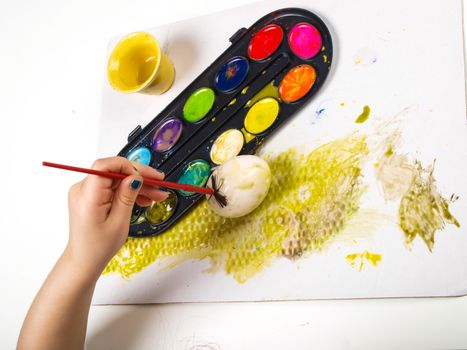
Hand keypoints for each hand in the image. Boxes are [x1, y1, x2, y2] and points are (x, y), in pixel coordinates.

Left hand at [66, 156, 166, 278]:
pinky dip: (128, 190)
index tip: (147, 176)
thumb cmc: (98, 247)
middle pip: (114, 171)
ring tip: (157, 195)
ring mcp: (86, 192)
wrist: (84, 260)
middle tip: (160, 184)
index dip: (128, 166)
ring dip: (137, 185)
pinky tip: (144, 198)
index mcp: (87, 197)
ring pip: (116, 179)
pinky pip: (113, 186)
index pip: (105, 166)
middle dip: (139, 176)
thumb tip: (135, 177)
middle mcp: (82, 190)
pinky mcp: (92, 195)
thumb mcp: (119, 223)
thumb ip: (127, 197)